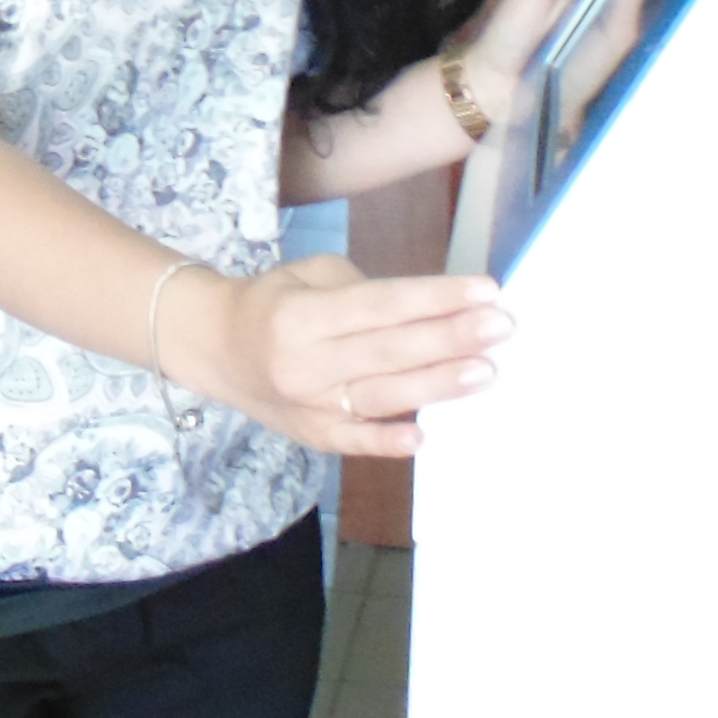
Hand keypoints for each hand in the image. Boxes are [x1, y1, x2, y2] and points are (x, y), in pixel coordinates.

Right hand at [194, 255, 511, 456]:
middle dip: (449, 337)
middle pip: (387, 350)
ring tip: (485, 371)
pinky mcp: (311, 435)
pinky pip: (352, 441)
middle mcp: (302, 362)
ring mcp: (306, 405)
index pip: (380, 305)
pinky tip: (422, 435)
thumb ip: (365, 292)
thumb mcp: (309, 276)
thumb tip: (434, 311)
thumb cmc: (275, 302)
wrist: (216, 348)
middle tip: (502, 327)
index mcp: (301, 314)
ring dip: (435, 385)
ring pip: (379, 395)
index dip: (434, 298)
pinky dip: (384, 441)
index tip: (487, 290)